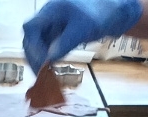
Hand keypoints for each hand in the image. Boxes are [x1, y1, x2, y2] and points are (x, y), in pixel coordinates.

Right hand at [21, 0, 142, 72]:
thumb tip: (49, 59)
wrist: (116, 12)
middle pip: (32, 37)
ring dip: (39, 58)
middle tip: (40, 74)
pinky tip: (51, 68)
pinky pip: (48, 46)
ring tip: (44, 74)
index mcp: (52, 11)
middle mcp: (50, 17)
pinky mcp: (61, 33)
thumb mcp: (83, 28)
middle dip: (34, 55)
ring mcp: (55, 25)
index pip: (31, 28)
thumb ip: (65, 42)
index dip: (32, 46)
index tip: (41, 62)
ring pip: (39, 43)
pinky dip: (47, 58)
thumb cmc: (101, 14)